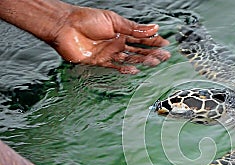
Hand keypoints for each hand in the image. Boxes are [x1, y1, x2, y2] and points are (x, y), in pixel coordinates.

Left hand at [50, 7, 170, 73]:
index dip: (153, 41)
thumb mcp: (114, 21)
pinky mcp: (100, 62)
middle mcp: (116, 42)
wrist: (64, 26)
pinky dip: (125, 69)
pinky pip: (115, 67)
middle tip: (164, 57)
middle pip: (138, 50)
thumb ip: (134, 28)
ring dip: (142, 61)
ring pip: (129, 59)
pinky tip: (135, 70)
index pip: (141, 38)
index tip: (165, 45)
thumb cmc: (86, 19)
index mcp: (120, 31)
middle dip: (152, 53)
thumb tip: (154, 27)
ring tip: (154, 63)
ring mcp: (108, 53)